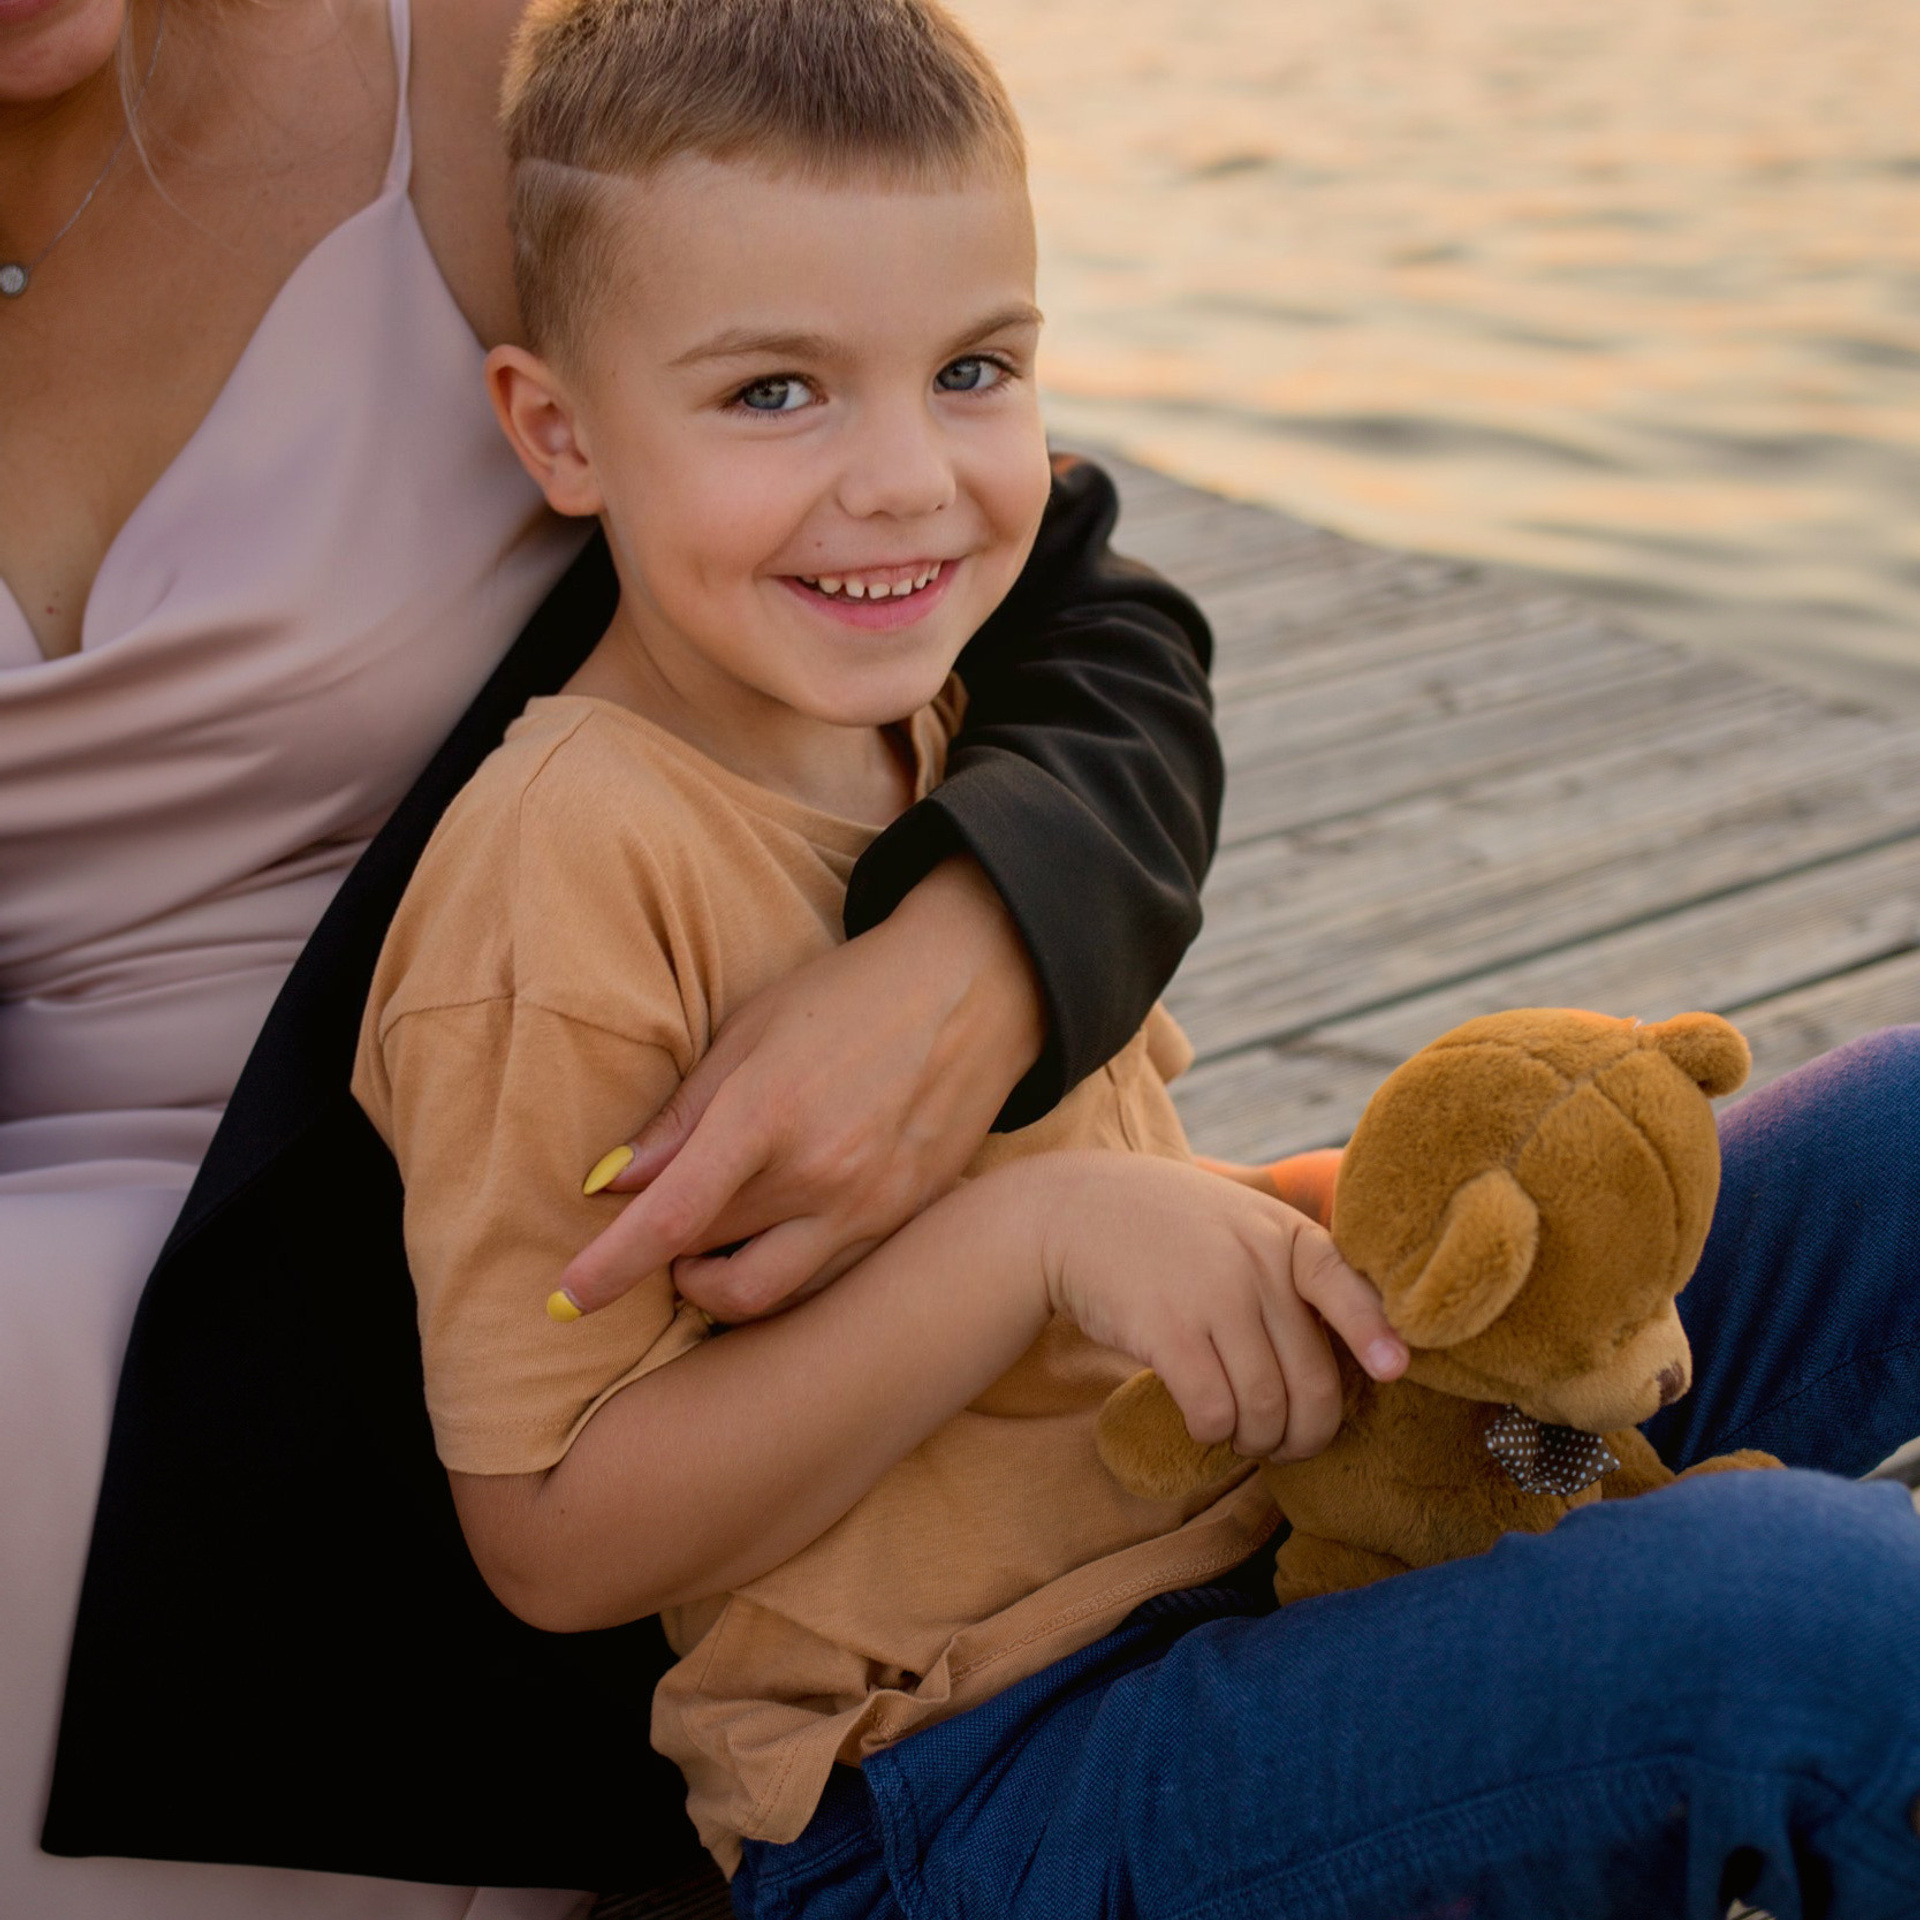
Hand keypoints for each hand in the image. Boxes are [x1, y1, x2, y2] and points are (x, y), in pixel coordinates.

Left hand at [555, 859, 1042, 1321]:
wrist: (977, 990)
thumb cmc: (852, 995)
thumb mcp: (753, 1031)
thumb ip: (682, 1115)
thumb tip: (611, 1181)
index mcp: (768, 1114)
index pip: (671, 1220)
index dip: (609, 1269)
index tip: (564, 1302)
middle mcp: (820, 1176)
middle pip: (706, 1256)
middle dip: (662, 1254)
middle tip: (650, 1223)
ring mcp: (868, 1208)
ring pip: (765, 1294)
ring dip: (716, 1283)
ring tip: (705, 1247)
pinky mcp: (903, 1221)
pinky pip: (821, 1280)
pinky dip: (780, 1272)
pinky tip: (772, 1233)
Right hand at [1040, 1152, 1406, 1462]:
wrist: (1074, 1212)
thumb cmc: (1169, 1229)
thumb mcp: (1241, 1223)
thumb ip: (1290, 1269)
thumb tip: (1361, 1348)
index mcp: (1284, 1235)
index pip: (1346, 1285)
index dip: (1374, 1333)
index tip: (1394, 1370)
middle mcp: (1256, 1263)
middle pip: (1311, 1379)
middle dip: (1308, 1433)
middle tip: (1289, 1445)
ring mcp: (1212, 1295)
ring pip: (1263, 1406)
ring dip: (1258, 1442)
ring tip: (1244, 1439)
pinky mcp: (1167, 1330)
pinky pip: (1213, 1409)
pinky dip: (1214, 1433)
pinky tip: (1204, 1424)